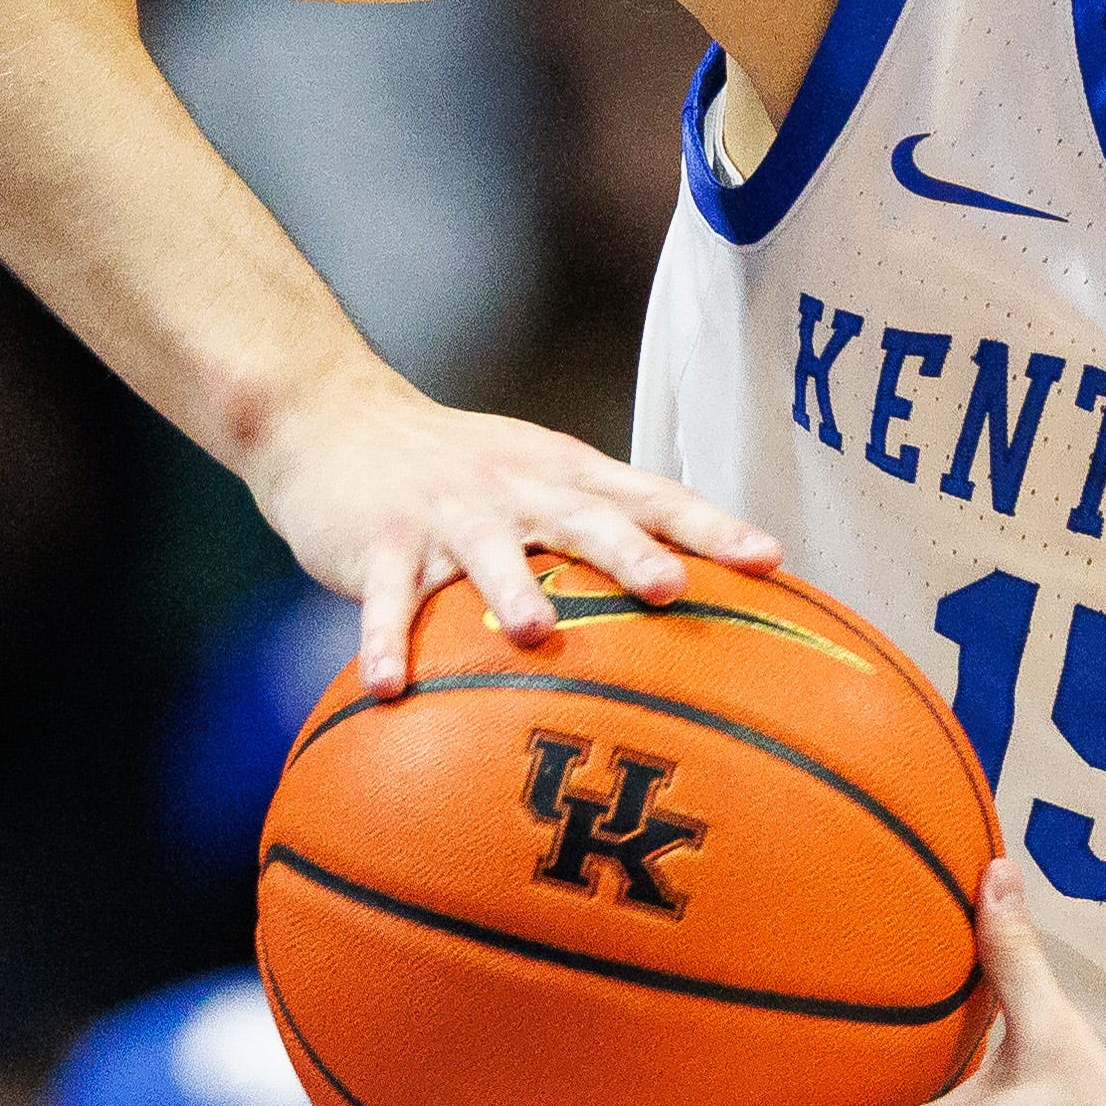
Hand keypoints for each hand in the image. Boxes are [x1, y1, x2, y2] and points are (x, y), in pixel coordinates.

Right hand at [245, 366, 778, 693]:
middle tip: (670, 588)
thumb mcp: (542, 476)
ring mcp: (447, 512)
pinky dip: (385, 639)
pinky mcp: (378, 540)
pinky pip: (383, 596)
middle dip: (628, 553)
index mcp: (566, 474)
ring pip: (486, 551)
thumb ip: (607, 523)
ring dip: (513, 590)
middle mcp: (517, 487)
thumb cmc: (463, 466)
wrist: (336, 418)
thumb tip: (698, 587)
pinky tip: (389, 687)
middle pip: (583, 517)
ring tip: (540, 634)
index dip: (711, 526)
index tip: (769, 559)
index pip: (653, 496)